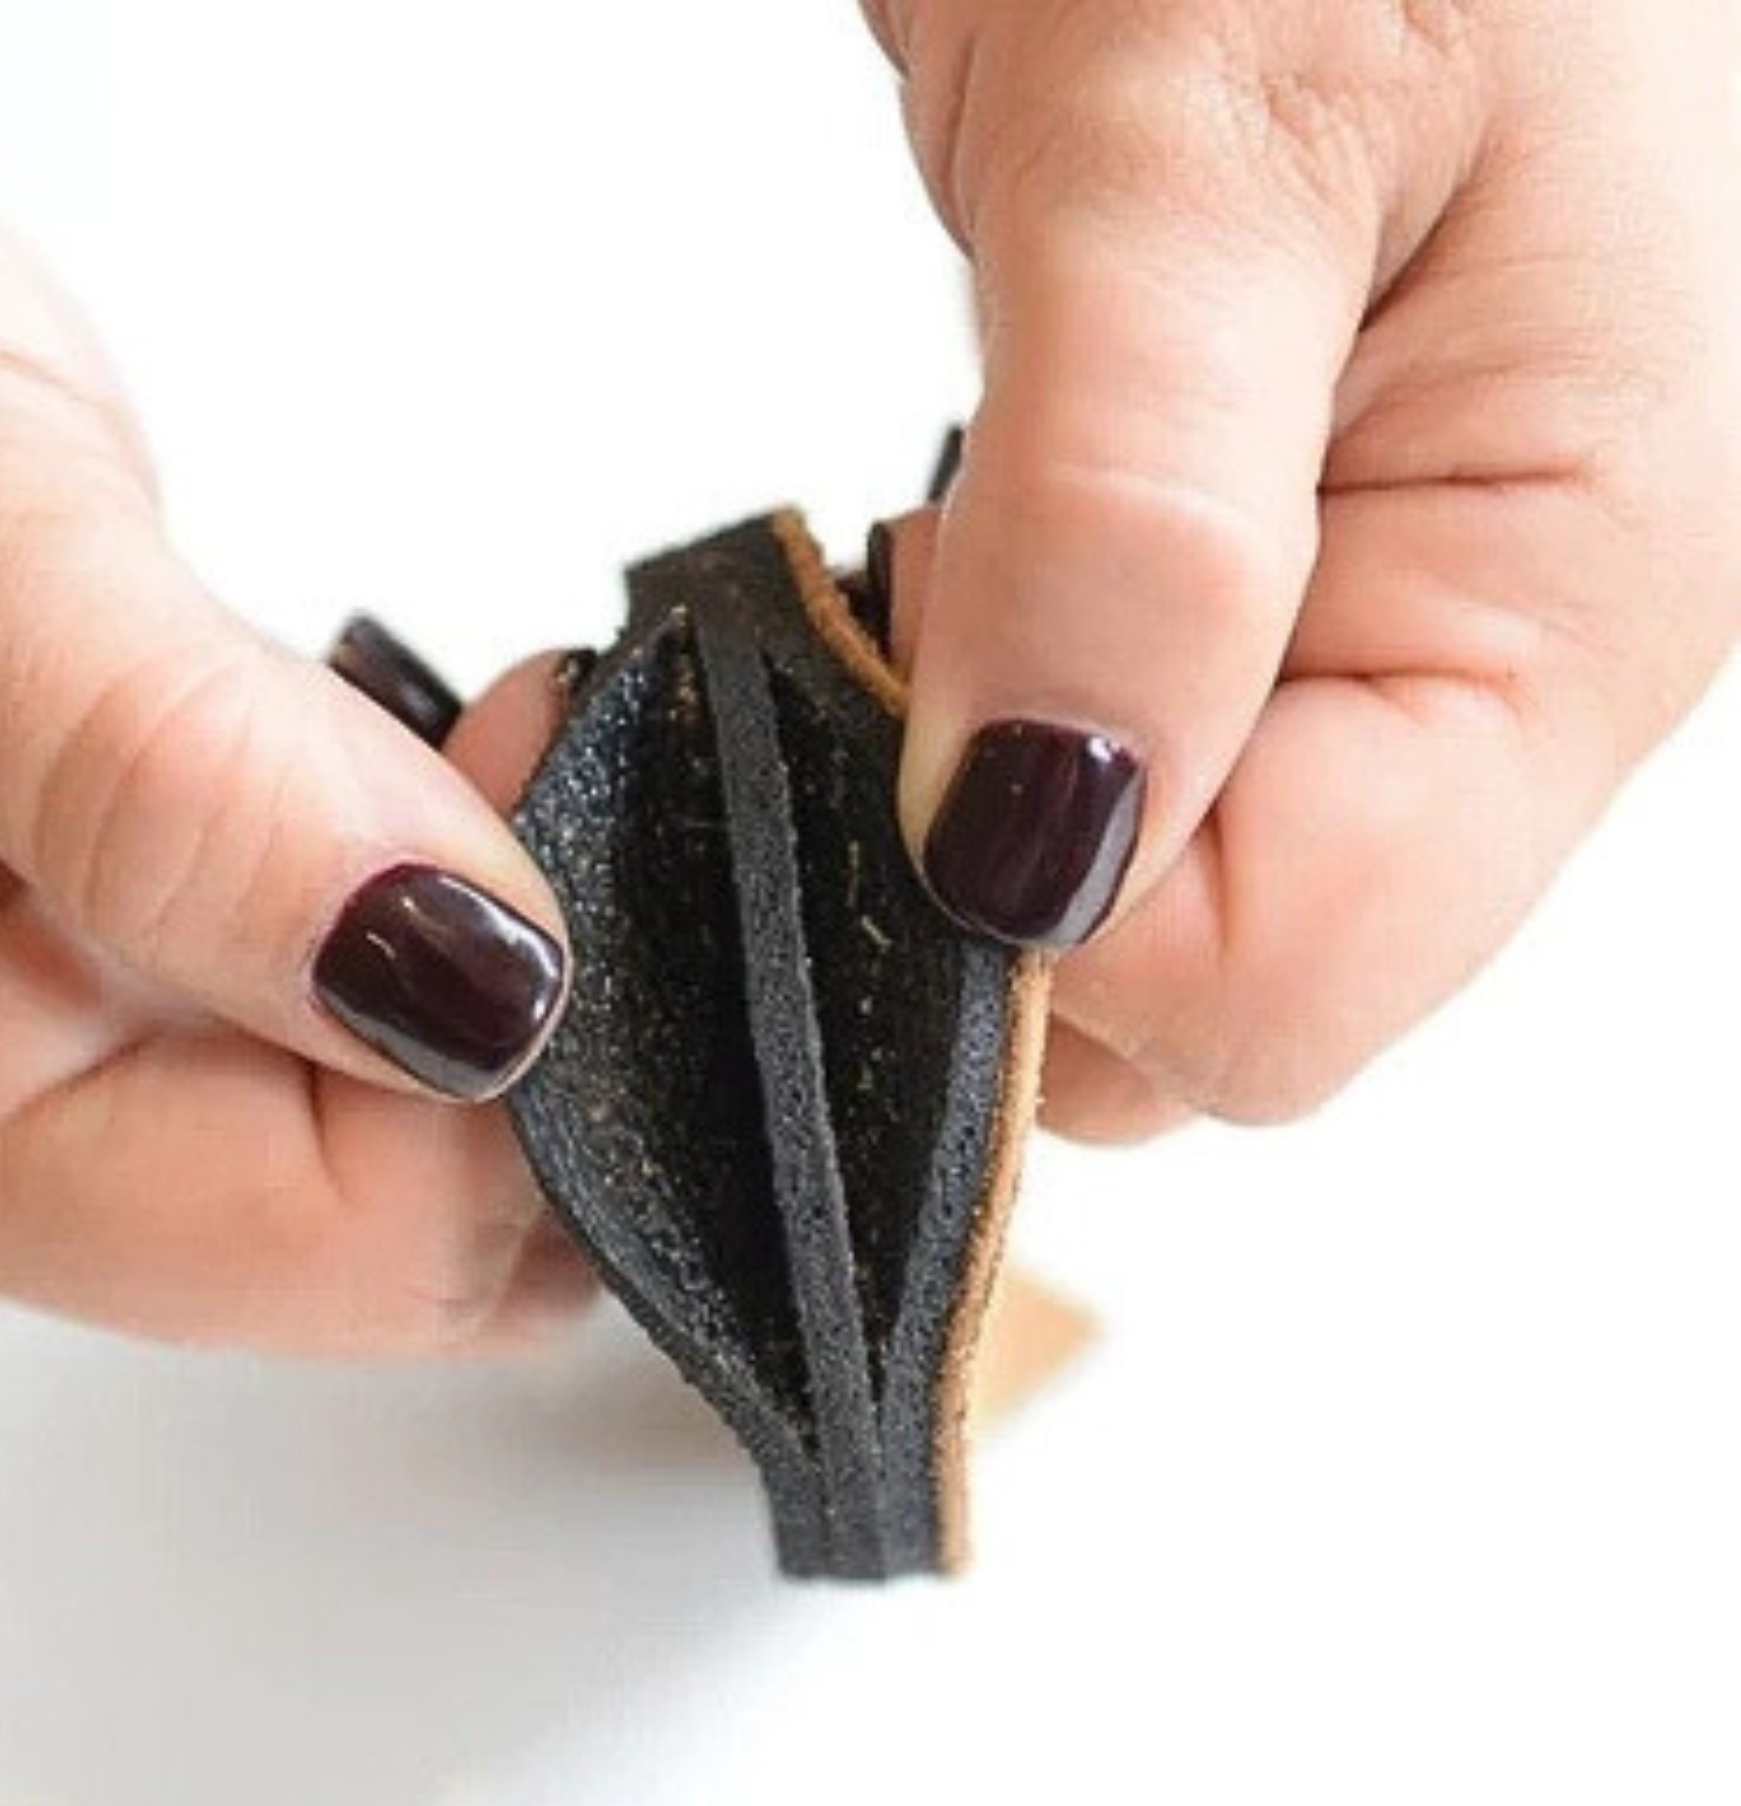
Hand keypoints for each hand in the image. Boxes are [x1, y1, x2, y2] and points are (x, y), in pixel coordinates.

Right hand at [0, 18, 583, 1348]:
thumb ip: (175, 780)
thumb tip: (460, 981)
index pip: (341, 1239)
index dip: (524, 1054)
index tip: (562, 795)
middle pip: (398, 1229)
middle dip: (540, 1024)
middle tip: (550, 761)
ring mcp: (74, 1044)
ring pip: (406, 1133)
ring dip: (511, 954)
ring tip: (503, 738)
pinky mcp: (138, 956)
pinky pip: (367, 1013)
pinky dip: (459, 900)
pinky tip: (456, 766)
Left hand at [865, 0, 1740, 1136]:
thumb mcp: (1217, 129)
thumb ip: (1135, 527)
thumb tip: (1034, 860)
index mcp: (1569, 607)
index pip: (1272, 994)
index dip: (1047, 917)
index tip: (919, 692)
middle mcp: (1489, 665)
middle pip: (1207, 989)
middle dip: (1001, 869)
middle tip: (919, 597)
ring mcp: (1379, 636)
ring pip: (1148, 895)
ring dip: (975, 792)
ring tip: (945, 537)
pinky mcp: (1269, 588)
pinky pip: (1116, 770)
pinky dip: (982, 718)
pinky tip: (961, 561)